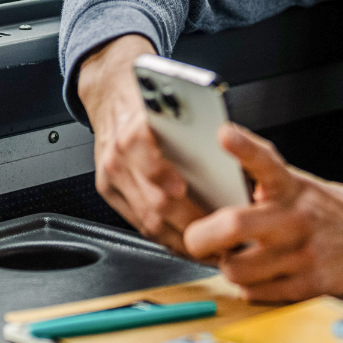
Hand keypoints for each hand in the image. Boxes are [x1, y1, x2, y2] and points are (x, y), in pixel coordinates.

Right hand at [77, 34, 210, 254]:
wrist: (111, 93)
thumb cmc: (149, 98)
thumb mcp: (173, 102)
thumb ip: (194, 130)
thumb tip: (233, 158)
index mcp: (136, 130)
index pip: (152, 162)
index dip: (170, 183)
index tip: (194, 201)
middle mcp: (119, 156)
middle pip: (156, 202)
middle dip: (192, 224)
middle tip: (222, 237)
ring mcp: (111, 177)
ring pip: (149, 222)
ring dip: (183, 240)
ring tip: (213, 249)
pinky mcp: (109, 192)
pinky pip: (140, 224)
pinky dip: (166, 237)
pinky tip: (189, 242)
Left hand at [183, 123, 342, 300]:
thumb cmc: (332, 213)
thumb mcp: (301, 186)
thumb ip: (264, 185)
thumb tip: (216, 188)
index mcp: (293, 187)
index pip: (265, 162)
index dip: (243, 147)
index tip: (224, 135)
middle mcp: (296, 218)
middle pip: (233, 225)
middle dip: (201, 236)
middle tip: (196, 238)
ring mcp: (303, 254)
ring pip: (236, 268)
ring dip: (227, 266)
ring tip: (234, 257)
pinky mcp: (309, 285)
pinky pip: (256, 293)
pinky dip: (248, 286)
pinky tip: (259, 275)